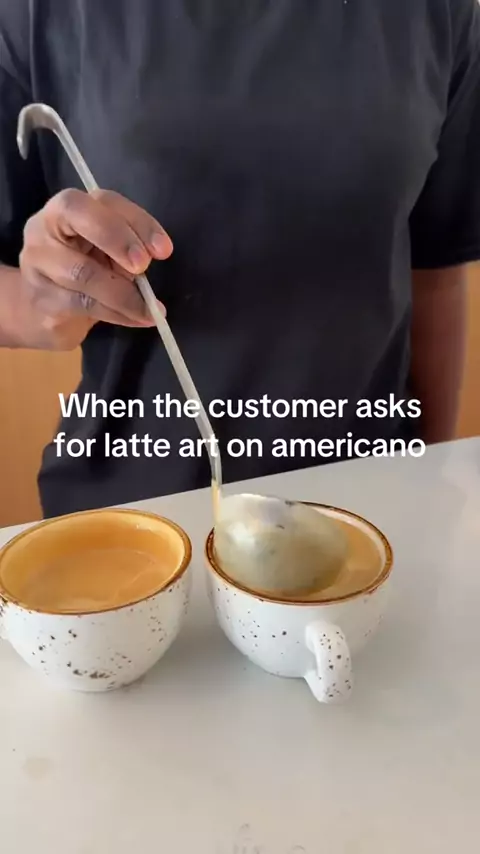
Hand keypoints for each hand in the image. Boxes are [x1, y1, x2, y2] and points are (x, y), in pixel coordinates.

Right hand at [18, 188, 172, 349]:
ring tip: (151, 308)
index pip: (103, 200)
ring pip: (82, 272)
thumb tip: (156, 254)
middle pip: (77, 214)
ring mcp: (37, 263)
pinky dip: (118, 314)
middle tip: (143, 266)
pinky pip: (84, 304)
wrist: (43, 312)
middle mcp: (44, 227)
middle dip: (117, 238)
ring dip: (124, 292)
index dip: (136, 220)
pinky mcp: (41, 298)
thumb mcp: (108, 254)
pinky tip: (139, 318)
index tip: (164, 249)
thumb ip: (129, 248)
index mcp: (67, 208)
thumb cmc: (84, 273)